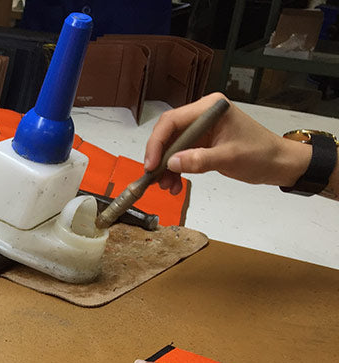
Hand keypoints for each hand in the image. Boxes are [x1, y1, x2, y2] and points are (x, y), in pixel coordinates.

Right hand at [144, 93, 310, 193]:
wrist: (277, 164)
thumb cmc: (260, 154)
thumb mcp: (229, 158)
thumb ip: (199, 160)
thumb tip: (171, 163)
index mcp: (210, 109)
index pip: (172, 121)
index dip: (157, 143)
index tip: (151, 165)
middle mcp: (202, 115)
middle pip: (168, 133)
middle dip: (159, 158)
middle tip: (154, 178)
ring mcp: (201, 129)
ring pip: (171, 147)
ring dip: (166, 168)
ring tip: (167, 186)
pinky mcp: (202, 143)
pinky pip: (180, 155)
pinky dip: (175, 171)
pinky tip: (176, 185)